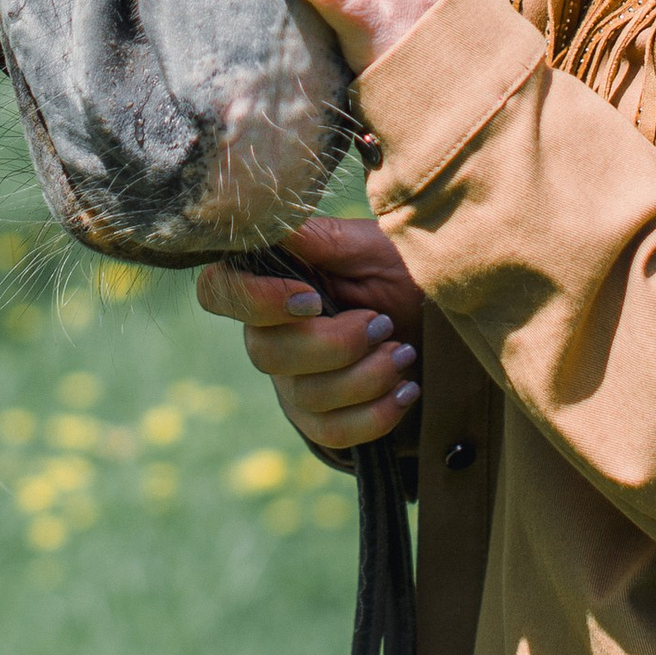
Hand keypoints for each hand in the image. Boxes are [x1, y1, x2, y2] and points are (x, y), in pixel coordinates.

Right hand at [197, 215, 425, 464]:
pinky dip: (376, 413)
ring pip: (307, 396)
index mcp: (271, 282)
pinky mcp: (320, 419)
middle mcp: (270, 335)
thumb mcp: (367, 245)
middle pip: (267, 354)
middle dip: (336, 344)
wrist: (436, 320)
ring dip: (367, 376)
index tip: (311, 299)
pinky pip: (333, 432)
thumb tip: (271, 223)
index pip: (218, 291)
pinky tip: (406, 389)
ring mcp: (292, 382)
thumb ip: (318, 239)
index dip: (254, 301)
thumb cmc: (398, 271)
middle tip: (382, 324)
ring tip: (404, 353)